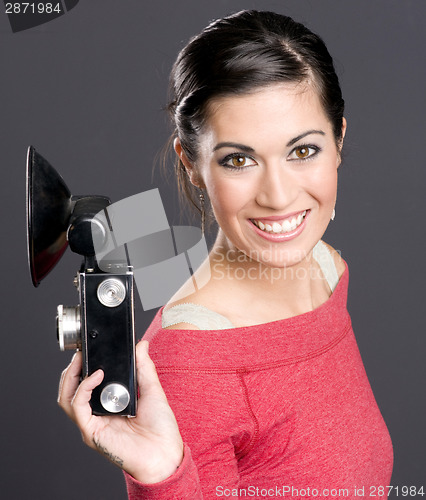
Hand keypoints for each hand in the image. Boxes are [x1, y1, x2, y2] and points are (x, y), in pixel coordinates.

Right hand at [58, 340, 183, 483]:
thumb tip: (141, 344)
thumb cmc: (160, 427)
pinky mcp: (91, 431)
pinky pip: (77, 407)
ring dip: (71, 376)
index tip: (89, 348)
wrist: (164, 453)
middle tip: (81, 351)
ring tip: (81, 359)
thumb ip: (144, 366)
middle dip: (72, 368)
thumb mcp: (153, 389)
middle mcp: (97, 413)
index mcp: (109, 404)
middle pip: (71, 389)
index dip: (84, 365)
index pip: (87, 382)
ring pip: (67, 397)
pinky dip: (83, 388)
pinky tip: (95, 376)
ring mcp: (93, 423)